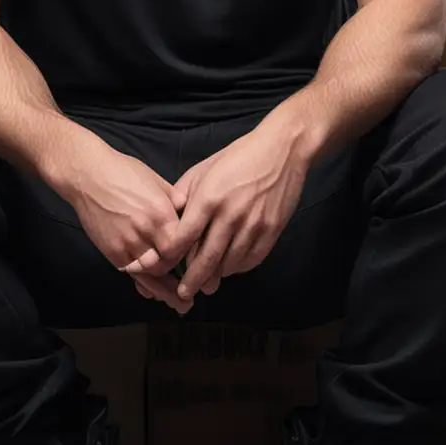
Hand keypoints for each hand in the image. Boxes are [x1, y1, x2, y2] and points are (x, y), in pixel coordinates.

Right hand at [52, 127, 193, 313]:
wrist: (87, 176)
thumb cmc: (123, 172)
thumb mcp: (156, 181)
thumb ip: (174, 200)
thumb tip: (191, 210)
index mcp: (162, 213)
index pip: (183, 244)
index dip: (192, 256)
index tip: (200, 264)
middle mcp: (146, 231)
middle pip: (169, 264)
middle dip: (180, 280)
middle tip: (192, 296)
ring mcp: (127, 243)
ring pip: (150, 274)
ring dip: (164, 291)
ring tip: (179, 305)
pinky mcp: (111, 251)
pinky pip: (131, 272)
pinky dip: (142, 284)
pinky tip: (151, 292)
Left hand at [127, 120, 310, 299]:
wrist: (282, 150)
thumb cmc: (237, 157)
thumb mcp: (202, 170)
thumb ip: (183, 195)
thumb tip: (168, 219)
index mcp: (208, 199)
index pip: (183, 239)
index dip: (171, 258)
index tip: (164, 269)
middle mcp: (230, 215)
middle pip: (206, 259)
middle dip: (193, 281)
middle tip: (184, 294)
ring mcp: (253, 225)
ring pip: (229, 264)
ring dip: (216, 276)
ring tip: (207, 284)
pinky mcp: (271, 231)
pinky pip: (251, 260)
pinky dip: (238, 267)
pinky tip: (230, 268)